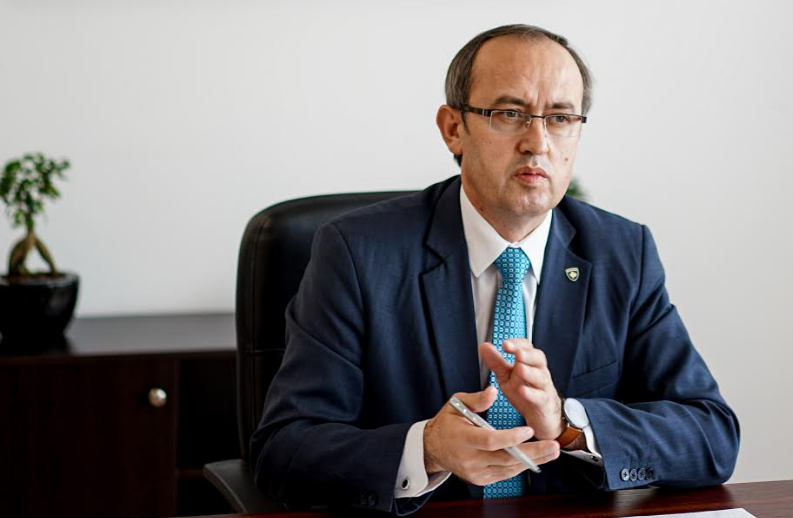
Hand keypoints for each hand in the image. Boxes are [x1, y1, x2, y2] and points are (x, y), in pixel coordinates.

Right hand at [423, 387, 559, 485]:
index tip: (529, 430)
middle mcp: (469, 459)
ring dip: (533, 460)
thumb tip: (494, 391)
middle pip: (505, 458)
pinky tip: (536, 457)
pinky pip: (505, 474)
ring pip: (509, 468)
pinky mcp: (480, 480)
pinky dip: (521, 465)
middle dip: (533, 452)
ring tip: (552, 450)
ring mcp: (475, 472)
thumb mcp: (457, 404)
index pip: (490, 440)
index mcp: (463, 438)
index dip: (511, 437)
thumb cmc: (448, 423)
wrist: (434, 447)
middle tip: (553, 446)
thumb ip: (477, 399)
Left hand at [479, 339, 563, 440]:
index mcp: (529, 362)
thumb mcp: (507, 376)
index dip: (517, 344)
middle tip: (517, 353)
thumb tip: (484, 346)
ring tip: (520, 368)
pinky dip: (532, 394)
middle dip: (527, 354)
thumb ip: (496, 361)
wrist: (541, 414)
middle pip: (538, 358)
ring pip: (540, 377)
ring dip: (530, 372)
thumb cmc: (524, 391)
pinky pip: (540, 397)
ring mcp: (543, 387)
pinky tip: (523, 390)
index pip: (526, 347)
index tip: (505, 344)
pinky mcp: (544, 403)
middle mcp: (539, 372)